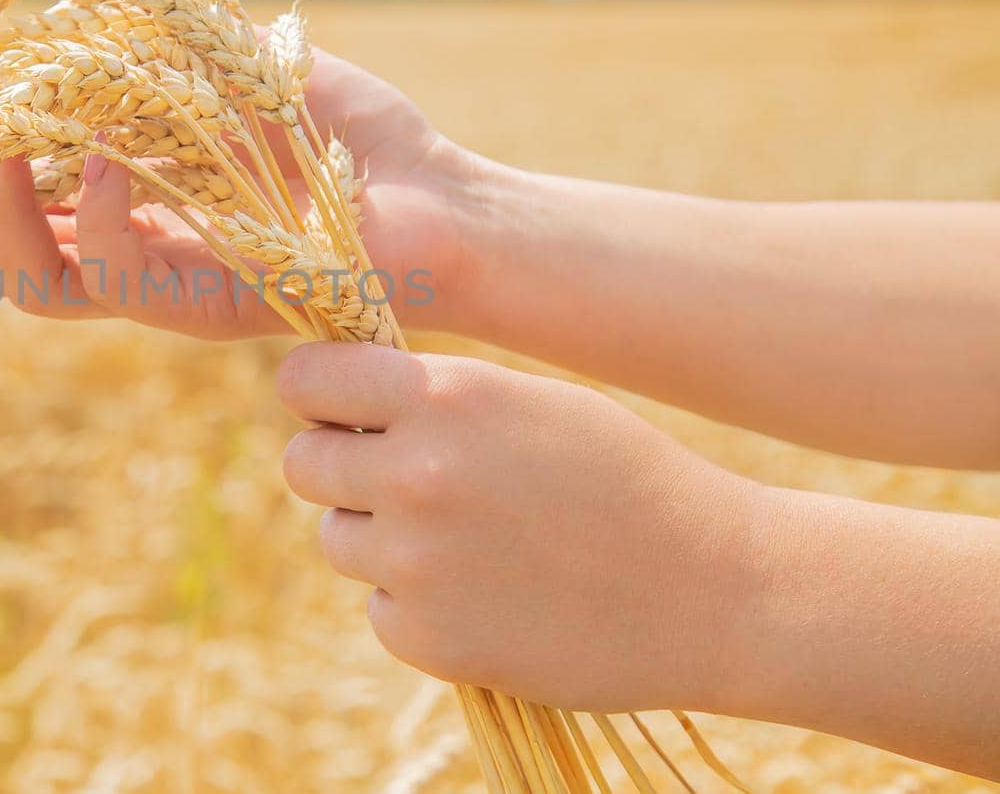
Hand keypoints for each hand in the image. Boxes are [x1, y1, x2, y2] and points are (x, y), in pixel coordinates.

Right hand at [0, 48, 480, 338]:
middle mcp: (142, 268)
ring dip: (7, 223)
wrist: (442, 201)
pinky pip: (133, 280)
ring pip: (50, 293)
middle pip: (8, 273)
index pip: (16, 224)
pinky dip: (105, 212)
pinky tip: (107, 152)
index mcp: (134, 219)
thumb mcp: (243, 74)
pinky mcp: (221, 310)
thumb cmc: (348, 140)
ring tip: (0, 155)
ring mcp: (177, 298)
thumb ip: (165, 51)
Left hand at [276, 342, 766, 711]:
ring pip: (338, 538)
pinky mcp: (427, 638)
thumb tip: (336, 397)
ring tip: (470, 542)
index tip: (335, 410)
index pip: (306, 380)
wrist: (715, 589)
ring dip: (380, 540)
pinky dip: (417, 607)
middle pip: (303, 464)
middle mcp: (416, 473)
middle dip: (340, 469)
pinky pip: (379, 608)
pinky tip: (490, 596)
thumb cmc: (624, 478)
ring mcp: (416, 562)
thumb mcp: (529, 401)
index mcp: (445, 396)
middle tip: (401, 483)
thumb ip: (432, 394)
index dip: (317, 395)